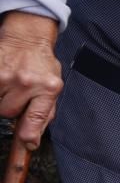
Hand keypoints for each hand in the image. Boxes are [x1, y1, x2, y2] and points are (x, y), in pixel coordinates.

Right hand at [0, 12, 62, 150]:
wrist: (27, 39)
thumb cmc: (41, 65)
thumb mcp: (53, 88)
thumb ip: (44, 114)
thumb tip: (32, 140)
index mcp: (48, 88)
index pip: (36, 118)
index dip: (29, 135)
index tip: (27, 144)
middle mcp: (28, 82)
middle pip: (8, 112)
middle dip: (11, 107)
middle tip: (17, 94)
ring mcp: (6, 75)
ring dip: (0, 98)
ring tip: (9, 86)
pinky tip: (3, 83)